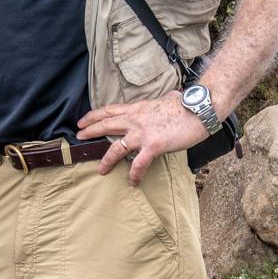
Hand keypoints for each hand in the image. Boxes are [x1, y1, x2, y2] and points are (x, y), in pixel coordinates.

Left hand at [76, 93, 209, 183]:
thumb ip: (165, 100)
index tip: (83, 120)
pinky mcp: (153, 146)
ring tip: (101, 169)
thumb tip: (171, 96)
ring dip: (106, 160)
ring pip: (116, 148)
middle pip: (106, 125)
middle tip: (79, 137)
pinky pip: (138, 163)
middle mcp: (136, 120)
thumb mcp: (169, 99)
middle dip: (90, 131)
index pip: (110, 110)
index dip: (94, 115)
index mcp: (138, 108)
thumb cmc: (187, 105)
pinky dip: (134, 174)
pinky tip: (133, 182)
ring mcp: (142, 133)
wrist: (198, 110)